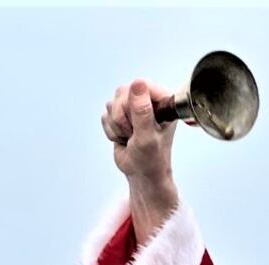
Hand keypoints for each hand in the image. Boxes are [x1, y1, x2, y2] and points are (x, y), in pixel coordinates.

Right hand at [102, 78, 178, 242]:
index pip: (141, 84)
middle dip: (122, 117)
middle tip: (133, 134)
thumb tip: (137, 84)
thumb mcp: (147, 137)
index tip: (138, 123)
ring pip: (112, 103)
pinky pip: (105, 114)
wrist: (142, 175)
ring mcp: (134, 107)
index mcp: (163, 101)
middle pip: (123, 92)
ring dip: (117, 125)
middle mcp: (149, 100)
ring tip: (130, 138)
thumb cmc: (151, 160)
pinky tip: (123, 139)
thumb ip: (142, 111)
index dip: (133, 103)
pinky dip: (111, 130)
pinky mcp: (121, 115)